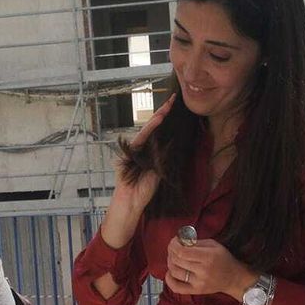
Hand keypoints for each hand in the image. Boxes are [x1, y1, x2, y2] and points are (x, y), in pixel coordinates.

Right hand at [112, 96, 174, 216]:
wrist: (130, 204)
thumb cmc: (143, 191)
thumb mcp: (159, 173)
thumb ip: (163, 159)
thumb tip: (171, 145)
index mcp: (147, 153)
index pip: (158, 133)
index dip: (166, 121)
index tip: (176, 109)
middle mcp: (139, 149)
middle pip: (151, 128)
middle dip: (162, 113)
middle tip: (173, 100)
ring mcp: (132, 151)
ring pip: (145, 131)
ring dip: (156, 119)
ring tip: (166, 108)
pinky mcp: (128, 155)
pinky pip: (140, 140)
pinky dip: (149, 130)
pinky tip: (157, 121)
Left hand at [164, 237, 247, 298]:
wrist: (233, 278)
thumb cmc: (223, 259)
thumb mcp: (214, 245)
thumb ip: (196, 242)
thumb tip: (179, 241)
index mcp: (208, 257)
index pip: (182, 252)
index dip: (174, 245)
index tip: (174, 241)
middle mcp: (202, 271)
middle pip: (176, 260)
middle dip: (171, 251)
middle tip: (174, 247)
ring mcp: (198, 283)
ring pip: (174, 272)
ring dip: (170, 262)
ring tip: (174, 257)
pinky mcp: (196, 291)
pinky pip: (176, 287)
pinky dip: (169, 279)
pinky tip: (170, 272)